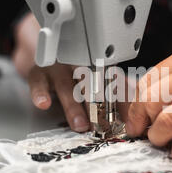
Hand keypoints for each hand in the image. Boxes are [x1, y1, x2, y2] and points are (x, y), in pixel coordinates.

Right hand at [12, 13, 129, 131]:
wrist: (50, 47)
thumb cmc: (79, 68)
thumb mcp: (100, 76)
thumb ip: (117, 94)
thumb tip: (134, 113)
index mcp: (97, 64)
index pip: (110, 82)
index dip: (116, 100)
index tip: (121, 118)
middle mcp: (78, 63)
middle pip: (89, 84)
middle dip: (97, 105)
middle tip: (103, 123)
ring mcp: (58, 67)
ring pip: (66, 85)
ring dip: (73, 106)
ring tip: (80, 124)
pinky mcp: (38, 72)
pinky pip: (37, 81)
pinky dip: (40, 93)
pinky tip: (44, 104)